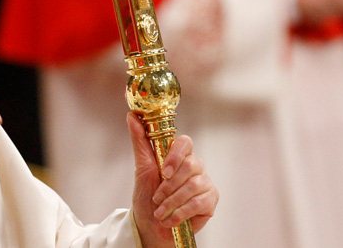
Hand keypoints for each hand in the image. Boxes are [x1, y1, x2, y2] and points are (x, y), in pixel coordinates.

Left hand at [128, 113, 217, 247]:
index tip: (163, 172)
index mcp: (179, 155)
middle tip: (157, 197)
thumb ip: (139, 140)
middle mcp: (195, 166)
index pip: (185, 142)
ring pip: (193, 185)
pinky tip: (170, 219)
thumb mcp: (141, 167)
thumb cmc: (147, 195)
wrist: (151, 225)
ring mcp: (204, 182)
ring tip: (160, 211)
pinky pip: (199, 202)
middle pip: (190, 165)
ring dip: (172, 201)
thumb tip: (132, 116)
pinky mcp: (210, 200)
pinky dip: (180, 212)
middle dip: (169, 185)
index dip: (176, 156)